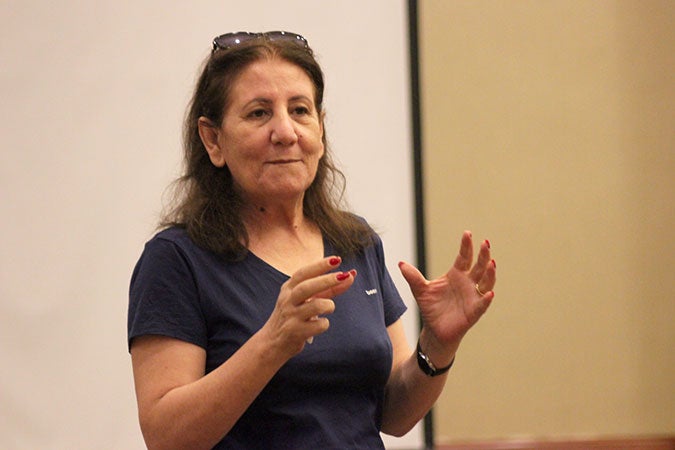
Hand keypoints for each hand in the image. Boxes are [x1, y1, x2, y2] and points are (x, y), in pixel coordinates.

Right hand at [261, 256, 356, 357]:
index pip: (303, 273)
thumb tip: (350, 276)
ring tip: (329, 308)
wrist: (272, 342)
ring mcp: (291, 316)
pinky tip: (320, 324)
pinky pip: (318, 325)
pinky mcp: (295, 332)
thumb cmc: (294, 315)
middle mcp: (288, 300)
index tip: (337, 259)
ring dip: (329, 305)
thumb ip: (327, 288)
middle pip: (307, 287)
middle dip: (327, 280)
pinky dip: (324, 324)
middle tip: (344, 276)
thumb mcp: (306, 299)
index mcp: (288, 288)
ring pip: (315, 306)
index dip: (320, 265)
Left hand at [398, 231, 495, 356]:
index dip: (466, 246)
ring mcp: (473, 296)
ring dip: (490, 273)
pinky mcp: (474, 311)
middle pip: (479, 266)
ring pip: (486, 282)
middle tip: (485, 243)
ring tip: (491, 263)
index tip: (467, 233)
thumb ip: (413, 277)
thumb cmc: (431, 307)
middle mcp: (468, 283)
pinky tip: (489, 293)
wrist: (434, 330)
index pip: (464, 257)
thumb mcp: (420, 290)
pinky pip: (482, 304)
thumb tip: (400, 264)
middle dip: (484, 255)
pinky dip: (486, 298)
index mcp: (456, 274)